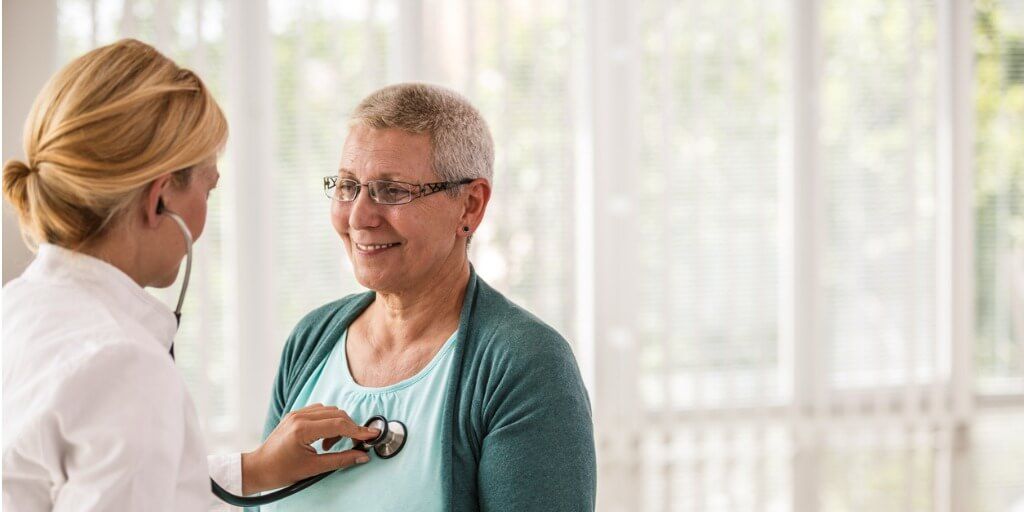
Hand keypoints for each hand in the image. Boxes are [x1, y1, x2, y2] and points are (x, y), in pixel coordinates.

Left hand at [241, 404, 379, 494]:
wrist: (258, 468)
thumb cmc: (281, 471)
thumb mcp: (314, 468)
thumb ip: (341, 459)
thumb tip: (362, 456)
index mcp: (302, 429)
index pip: (338, 424)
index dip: (358, 430)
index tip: (372, 435)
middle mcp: (299, 416)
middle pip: (336, 414)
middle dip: (349, 428)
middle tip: (355, 444)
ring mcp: (296, 413)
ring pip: (329, 410)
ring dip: (338, 425)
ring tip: (330, 446)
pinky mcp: (295, 414)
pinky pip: (319, 411)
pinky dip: (328, 422)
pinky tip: (324, 438)